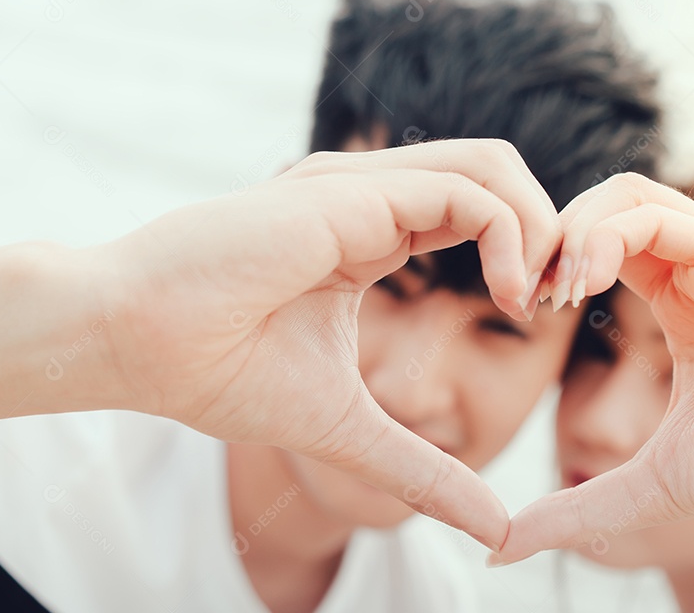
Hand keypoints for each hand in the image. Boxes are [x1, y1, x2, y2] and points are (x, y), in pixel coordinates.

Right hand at [2, 140, 558, 549]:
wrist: (135, 343)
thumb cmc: (221, 374)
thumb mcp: (351, 426)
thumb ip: (424, 468)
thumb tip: (495, 528)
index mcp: (371, 232)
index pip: (478, 212)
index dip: (526, 255)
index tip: (539, 314)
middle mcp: (372, 196)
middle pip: (497, 174)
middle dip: (550, 230)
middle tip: (559, 299)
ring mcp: (362, 186)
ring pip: (492, 166)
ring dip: (541, 226)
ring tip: (538, 297)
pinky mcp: (351, 191)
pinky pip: (466, 191)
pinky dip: (511, 235)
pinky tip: (509, 294)